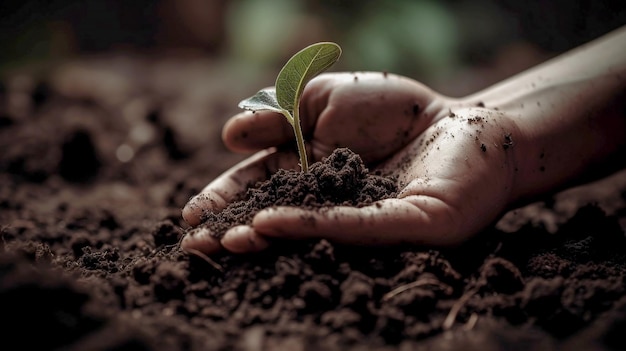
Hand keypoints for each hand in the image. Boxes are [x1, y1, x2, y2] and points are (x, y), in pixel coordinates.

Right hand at [181, 72, 521, 253]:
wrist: (464, 118)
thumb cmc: (393, 109)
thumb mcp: (325, 98)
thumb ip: (280, 113)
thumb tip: (229, 133)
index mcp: (309, 174)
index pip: (259, 187)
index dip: (225, 199)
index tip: (191, 213)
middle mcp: (330, 203)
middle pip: (275, 216)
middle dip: (234, 228)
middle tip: (195, 243)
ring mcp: (365, 218)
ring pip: (307, 230)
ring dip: (263, 236)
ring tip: (226, 241)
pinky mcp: (403, 225)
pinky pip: (354, 225)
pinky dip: (311, 224)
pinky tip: (271, 224)